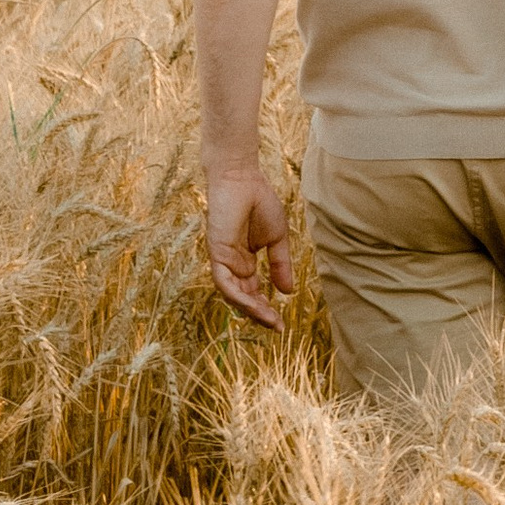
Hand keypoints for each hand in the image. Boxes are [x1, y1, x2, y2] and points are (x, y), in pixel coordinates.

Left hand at [204, 162, 295, 328]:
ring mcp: (222, 259)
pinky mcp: (216, 253)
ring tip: (270, 320)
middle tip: (277, 327)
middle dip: (259, 314)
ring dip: (250, 309)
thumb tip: (287, 292)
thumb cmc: (259, 202)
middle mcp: (231, 264)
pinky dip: (238, 296)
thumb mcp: (277, 239)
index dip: (266, 308)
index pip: (253, 291)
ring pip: (232, 295)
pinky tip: (255, 305)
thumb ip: (280, 265)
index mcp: (244, 260)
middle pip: (242, 298)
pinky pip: (224, 282)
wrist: (243, 178)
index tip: (281, 323)